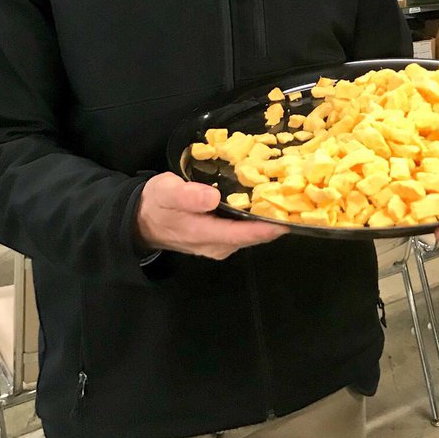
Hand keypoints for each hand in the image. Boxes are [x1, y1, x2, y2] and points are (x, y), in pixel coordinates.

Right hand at [136, 172, 286, 259]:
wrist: (140, 220)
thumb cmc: (156, 203)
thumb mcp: (166, 192)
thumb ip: (188, 196)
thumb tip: (213, 197)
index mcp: (204, 234)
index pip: (243, 234)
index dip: (268, 227)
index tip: (291, 217)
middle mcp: (216, 245)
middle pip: (252, 237)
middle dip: (274, 222)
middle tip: (298, 201)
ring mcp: (218, 244)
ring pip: (249, 235)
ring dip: (268, 221)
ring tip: (288, 200)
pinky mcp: (218, 239)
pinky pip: (242, 232)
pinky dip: (256, 220)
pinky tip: (266, 204)